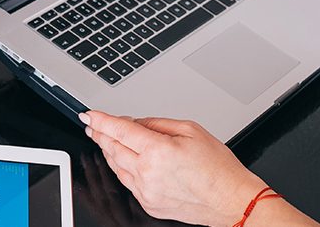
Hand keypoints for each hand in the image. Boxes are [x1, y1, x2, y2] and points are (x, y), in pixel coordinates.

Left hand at [82, 111, 266, 226]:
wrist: (230, 200)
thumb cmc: (217, 167)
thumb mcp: (190, 130)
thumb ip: (158, 124)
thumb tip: (136, 124)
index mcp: (158, 151)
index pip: (119, 130)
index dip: (100, 120)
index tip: (89, 115)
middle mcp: (147, 173)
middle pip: (112, 148)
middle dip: (99, 134)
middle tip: (91, 124)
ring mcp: (146, 192)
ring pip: (116, 167)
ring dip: (108, 151)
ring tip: (103, 139)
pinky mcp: (149, 205)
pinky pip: (127, 183)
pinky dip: (121, 168)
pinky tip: (122, 160)